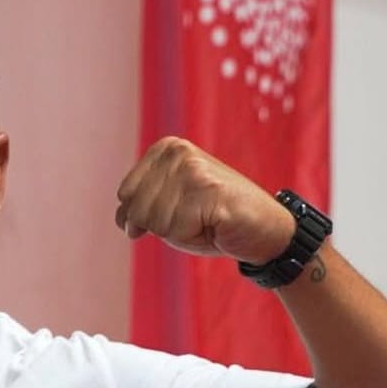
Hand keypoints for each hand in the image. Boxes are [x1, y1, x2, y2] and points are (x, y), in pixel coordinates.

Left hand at [115, 137, 295, 264]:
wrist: (263, 229)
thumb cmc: (213, 221)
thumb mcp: (167, 210)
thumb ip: (138, 207)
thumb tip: (123, 219)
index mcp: (165, 149)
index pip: (125, 195)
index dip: (146, 217)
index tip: (178, 210)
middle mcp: (177, 152)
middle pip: (136, 210)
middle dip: (161, 226)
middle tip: (194, 218)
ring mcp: (193, 168)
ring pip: (154, 222)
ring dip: (179, 233)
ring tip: (205, 220)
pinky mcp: (207, 190)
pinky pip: (175, 230)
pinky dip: (192, 238)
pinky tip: (215, 224)